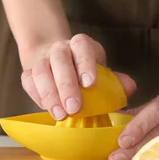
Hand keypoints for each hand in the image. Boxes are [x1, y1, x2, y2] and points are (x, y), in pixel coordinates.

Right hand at [20, 33, 136, 119]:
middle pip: (59, 60)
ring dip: (50, 94)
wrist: (54, 59)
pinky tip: (47, 109)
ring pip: (40, 72)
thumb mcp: (101, 70)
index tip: (90, 84)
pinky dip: (37, 97)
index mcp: (80, 44)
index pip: (82, 48)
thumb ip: (115, 80)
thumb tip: (130, 88)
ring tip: (60, 114)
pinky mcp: (28, 73)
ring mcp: (42, 59)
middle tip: (74, 107)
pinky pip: (29, 83)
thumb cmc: (83, 69)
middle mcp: (59, 48)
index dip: (86, 64)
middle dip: (66, 85)